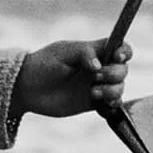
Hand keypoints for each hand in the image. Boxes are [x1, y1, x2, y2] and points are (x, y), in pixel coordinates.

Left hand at [12, 39, 131, 117]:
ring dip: (112, 91)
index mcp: (94, 51)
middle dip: (115, 74)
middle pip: (123, 69)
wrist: (27, 88)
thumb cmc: (43, 64)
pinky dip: (111, 105)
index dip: (125, 52)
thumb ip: (83, 53)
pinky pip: (112, 105)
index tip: (117, 57)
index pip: (119, 47)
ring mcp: (97, 85)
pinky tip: (100, 105)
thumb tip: (99, 64)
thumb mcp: (63, 52)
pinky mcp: (93, 103)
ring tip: (92, 93)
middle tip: (95, 76)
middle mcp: (99, 68)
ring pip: (119, 88)